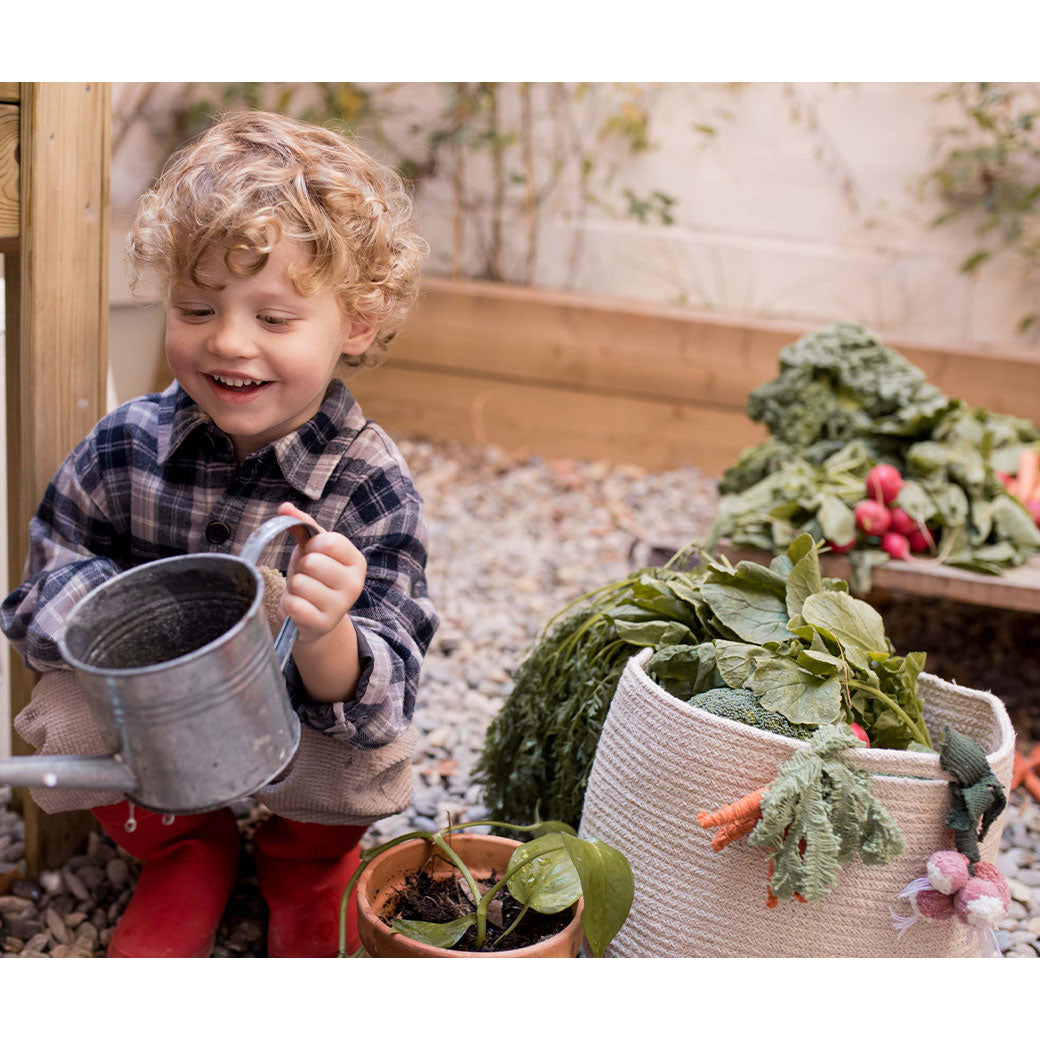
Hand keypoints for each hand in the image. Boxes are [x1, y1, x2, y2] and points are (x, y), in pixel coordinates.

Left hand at [276, 502, 366, 644]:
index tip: (314, 554)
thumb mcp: (312, 549)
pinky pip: (293, 605)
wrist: (314, 617)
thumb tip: (285, 507)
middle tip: (308, 577)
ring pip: (300, 584)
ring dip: (294, 587)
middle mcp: (355, 584)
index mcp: (356, 561)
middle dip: (301, 568)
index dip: (312, 545)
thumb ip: (302, 525)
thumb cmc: (314, 577)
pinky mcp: (322, 624)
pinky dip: (289, 604)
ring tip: (303, 593)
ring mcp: (341, 606)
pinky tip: (299, 607)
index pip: (328, 541)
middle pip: (312, 562)